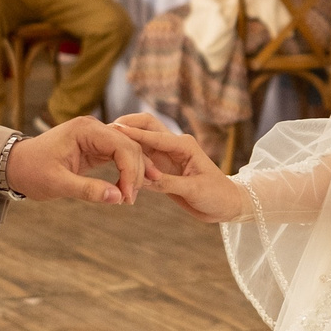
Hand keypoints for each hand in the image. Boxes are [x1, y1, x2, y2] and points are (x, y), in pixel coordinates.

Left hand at [7, 114, 148, 205]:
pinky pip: (119, 157)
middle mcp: (93, 128)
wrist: (15, 165)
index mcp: (85, 129)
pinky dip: (127, 171)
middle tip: (130, 200)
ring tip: (132, 197)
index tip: (127, 196)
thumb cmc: (31, 171)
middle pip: (129, 146)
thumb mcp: (57, 183)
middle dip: (135, 173)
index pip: (122, 145)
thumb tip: (118, 198)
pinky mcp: (95, 147)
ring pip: (128, 151)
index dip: (131, 171)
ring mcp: (96, 136)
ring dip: (134, 173)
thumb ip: (87, 190)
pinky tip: (133, 186)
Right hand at [112, 114, 244, 222]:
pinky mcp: (162, 169)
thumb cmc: (216, 194)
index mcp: (183, 145)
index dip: (133, 134)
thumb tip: (143, 179)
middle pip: (146, 127)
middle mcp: (173, 147)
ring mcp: (167, 157)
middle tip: (106, 131)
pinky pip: (142, 162)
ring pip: (141, 144)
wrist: (225, 205)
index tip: (114, 130)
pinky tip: (114, 166)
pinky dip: (130, 163)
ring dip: (126, 144)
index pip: (154, 135)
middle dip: (128, 126)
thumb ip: (168, 183)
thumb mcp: (193, 190)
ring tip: (104, 147)